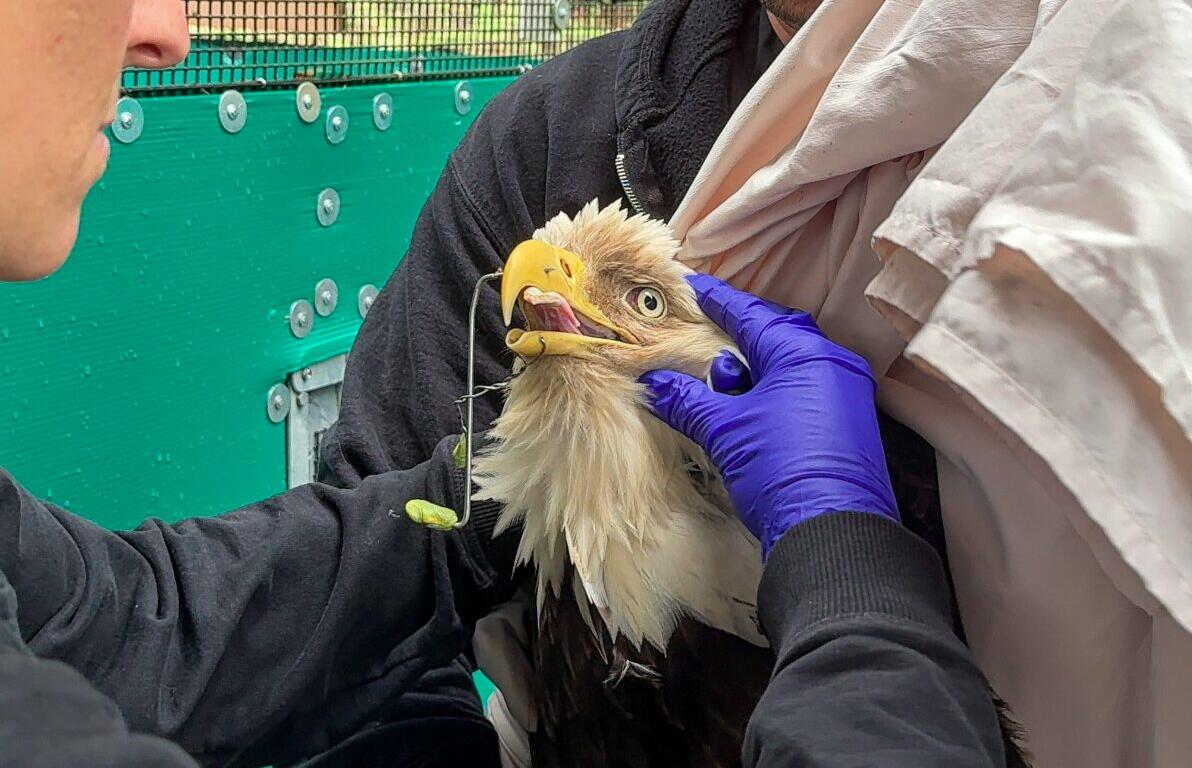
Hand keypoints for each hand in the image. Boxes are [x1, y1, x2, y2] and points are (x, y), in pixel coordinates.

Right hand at [641, 274, 897, 555]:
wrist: (833, 534)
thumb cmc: (780, 471)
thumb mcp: (724, 431)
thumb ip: (687, 400)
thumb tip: (655, 381)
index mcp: (803, 353)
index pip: (750, 313)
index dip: (716, 299)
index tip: (690, 287)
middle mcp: (832, 363)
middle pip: (776, 333)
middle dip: (739, 331)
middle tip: (704, 328)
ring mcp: (847, 393)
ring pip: (792, 362)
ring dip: (756, 364)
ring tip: (721, 373)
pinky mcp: (850, 424)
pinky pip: (806, 387)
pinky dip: (775, 387)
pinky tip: (750, 404)